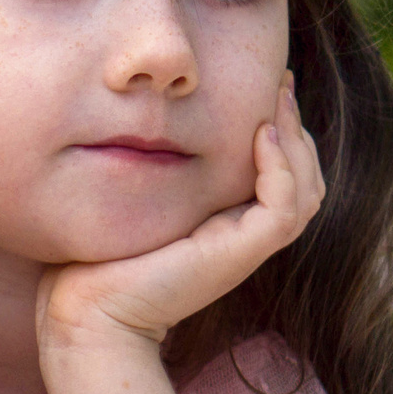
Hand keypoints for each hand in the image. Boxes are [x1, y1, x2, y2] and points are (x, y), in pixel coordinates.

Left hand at [36, 73, 326, 357]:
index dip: (281, 132)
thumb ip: (153, 171)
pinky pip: (284, 206)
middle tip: (280, 82)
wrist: (86, 311)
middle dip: (297, 127)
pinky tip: (260, 133)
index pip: (280, 175)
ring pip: (305, 190)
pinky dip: (281, 168)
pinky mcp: (239, 253)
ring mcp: (244, 246)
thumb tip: (143, 125)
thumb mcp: (134, 200)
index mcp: (224, 224)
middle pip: (303, 178)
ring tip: (277, 99)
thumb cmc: (95, 259)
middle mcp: (242, 236)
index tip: (265, 87)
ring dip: (296, 141)